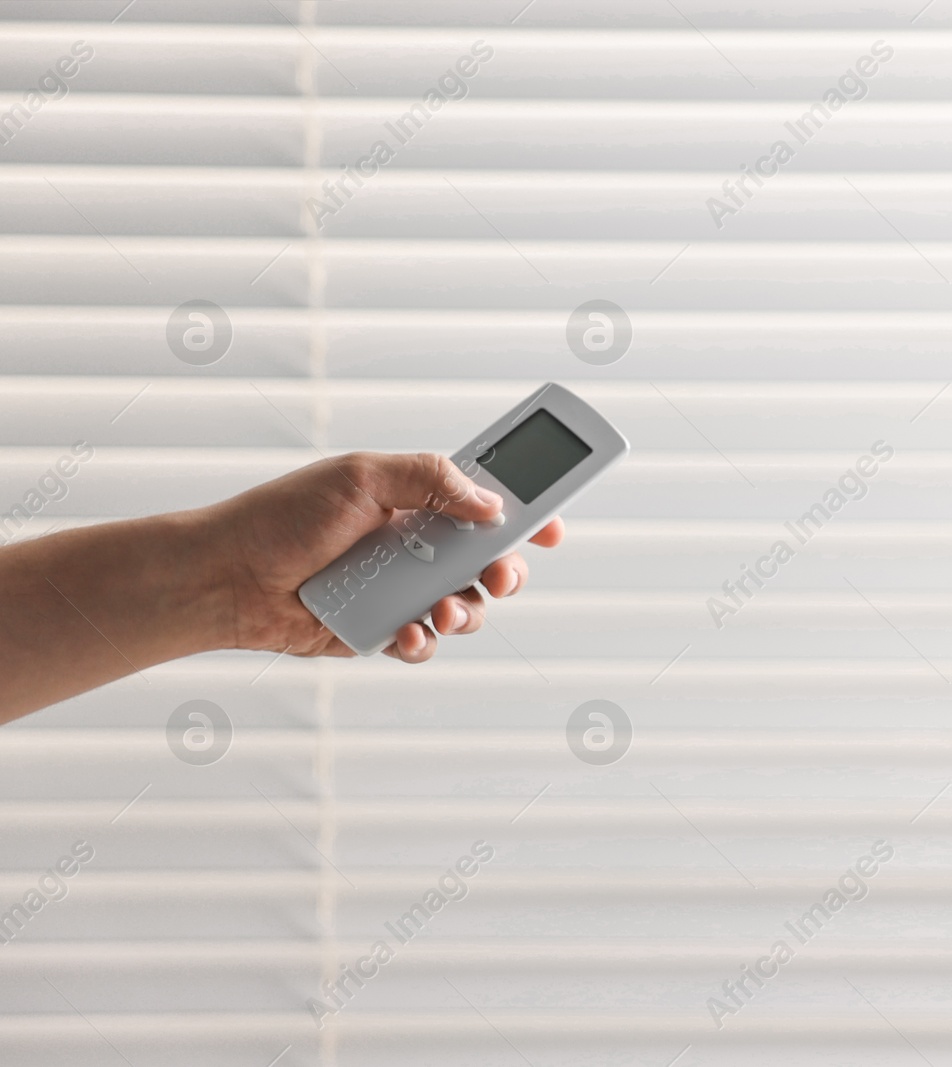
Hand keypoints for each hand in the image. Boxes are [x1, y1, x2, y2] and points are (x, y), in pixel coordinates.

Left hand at [210, 452, 561, 662]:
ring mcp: (401, 591)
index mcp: (417, 501)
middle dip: (508, 571)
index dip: (526, 511)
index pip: (486, 503)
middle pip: (490, 562)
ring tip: (440, 608)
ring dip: (467, 611)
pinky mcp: (382, 630)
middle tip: (500, 574)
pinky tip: (405, 631)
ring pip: (467, 607)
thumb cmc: (283, 518)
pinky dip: (424, 641)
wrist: (228, 577)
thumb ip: (431, 479)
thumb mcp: (360, 476)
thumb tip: (489, 504)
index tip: (552, 522)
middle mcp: (416, 547)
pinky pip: (426, 643)